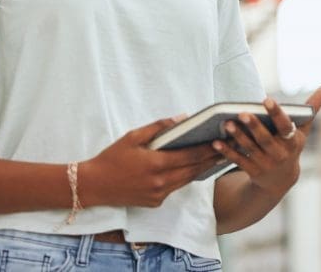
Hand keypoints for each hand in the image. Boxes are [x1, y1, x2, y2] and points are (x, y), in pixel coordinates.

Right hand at [79, 117, 222, 207]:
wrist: (93, 185)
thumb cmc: (112, 158)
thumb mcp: (133, 136)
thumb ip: (158, 127)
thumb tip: (181, 118)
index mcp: (156, 164)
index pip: (190, 156)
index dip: (208, 149)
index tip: (222, 141)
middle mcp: (160, 182)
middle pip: (193, 170)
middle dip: (210, 159)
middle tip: (227, 149)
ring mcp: (158, 195)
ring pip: (186, 180)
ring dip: (200, 169)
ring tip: (215, 158)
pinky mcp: (155, 202)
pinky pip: (175, 188)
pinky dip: (184, 178)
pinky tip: (192, 169)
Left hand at [213, 87, 320, 196]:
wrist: (282, 179)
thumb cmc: (292, 145)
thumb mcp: (303, 129)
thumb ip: (312, 108)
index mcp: (293, 141)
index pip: (285, 126)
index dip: (277, 113)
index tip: (266, 99)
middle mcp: (280, 154)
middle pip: (265, 139)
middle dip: (254, 126)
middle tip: (242, 112)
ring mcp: (266, 164)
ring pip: (250, 149)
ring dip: (238, 137)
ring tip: (226, 123)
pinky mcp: (252, 171)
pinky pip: (238, 160)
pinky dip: (227, 151)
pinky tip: (216, 141)